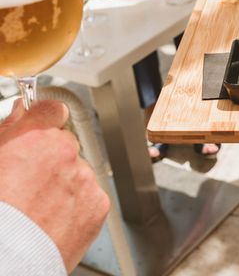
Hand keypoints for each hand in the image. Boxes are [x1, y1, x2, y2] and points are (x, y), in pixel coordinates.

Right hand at [0, 100, 109, 271]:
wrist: (8, 258)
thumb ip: (8, 129)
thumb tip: (21, 111)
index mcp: (36, 138)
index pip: (53, 110)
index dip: (46, 119)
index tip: (42, 126)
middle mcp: (66, 153)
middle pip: (66, 144)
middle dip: (53, 157)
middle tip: (31, 182)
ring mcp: (84, 178)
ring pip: (78, 171)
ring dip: (65, 183)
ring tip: (39, 207)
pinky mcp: (99, 203)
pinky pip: (90, 196)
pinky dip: (77, 205)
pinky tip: (54, 220)